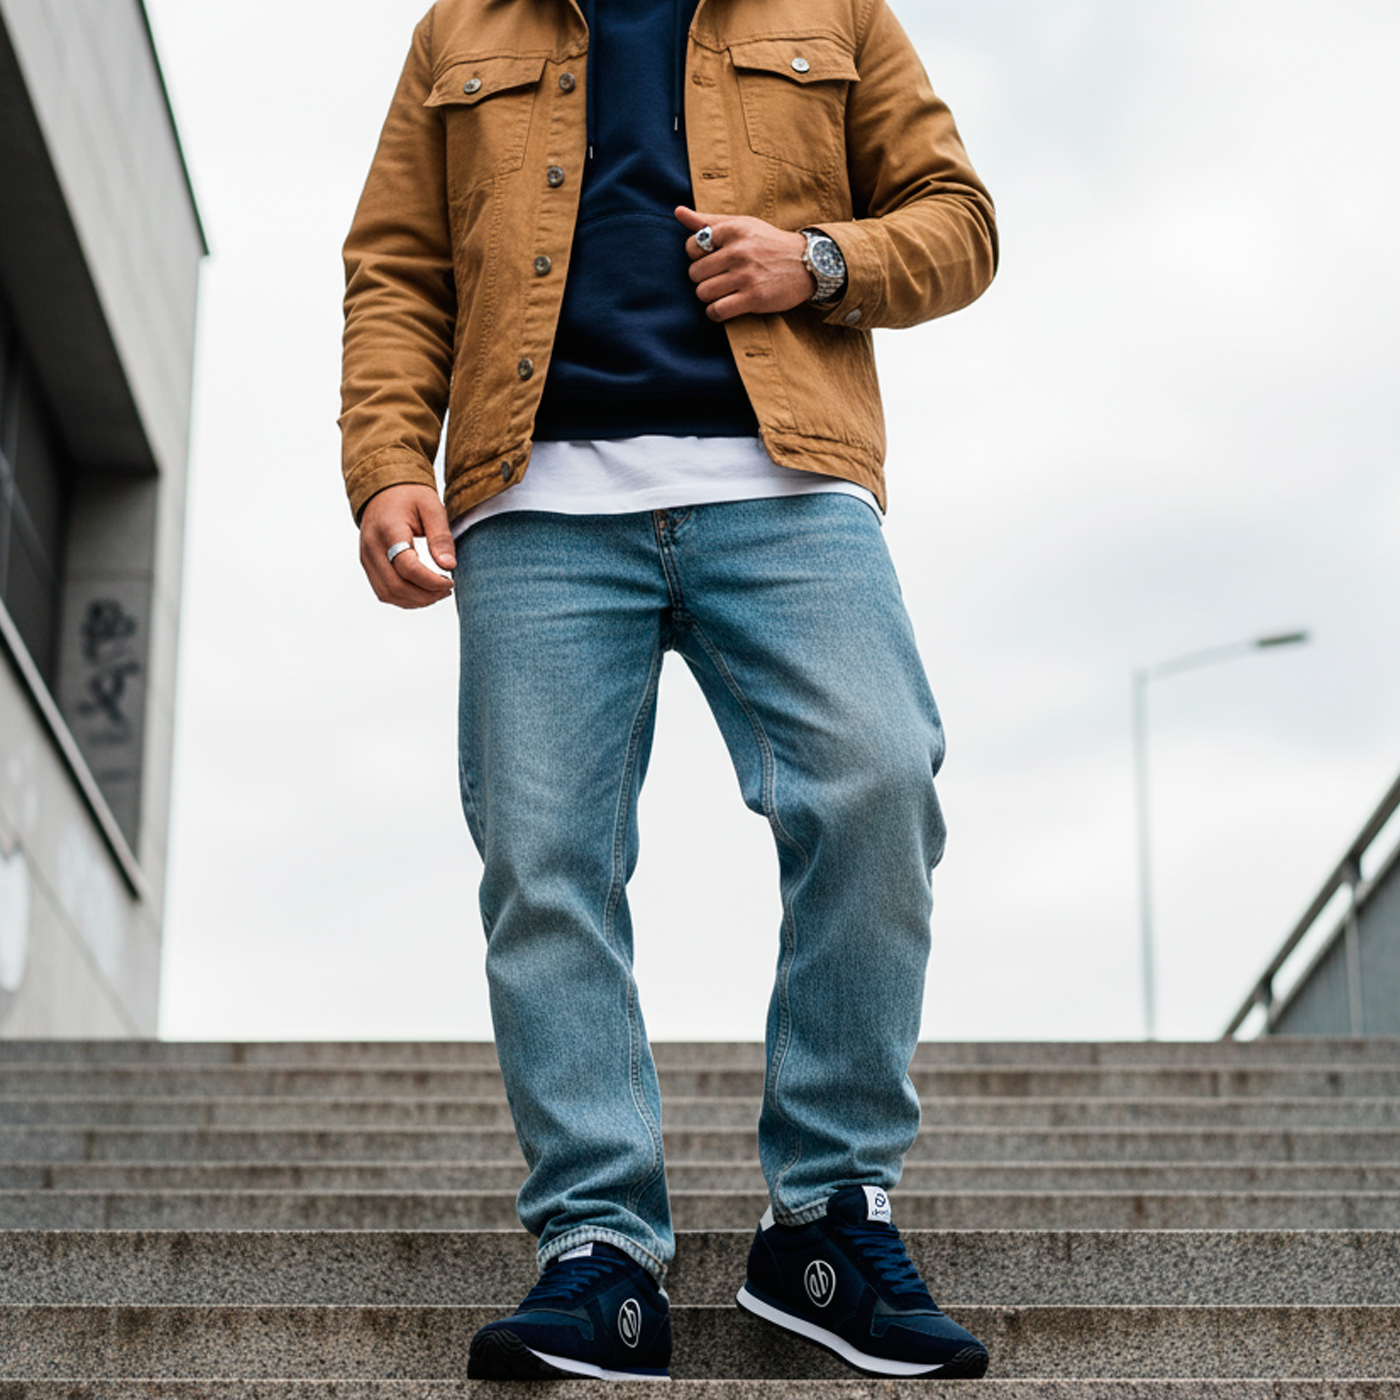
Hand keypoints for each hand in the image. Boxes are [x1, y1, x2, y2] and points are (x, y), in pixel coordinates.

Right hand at [359, 483, 456, 608]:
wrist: (384, 491)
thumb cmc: (410, 497)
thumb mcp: (432, 508)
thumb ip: (441, 537)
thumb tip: (448, 566)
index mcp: (388, 530)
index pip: (407, 567)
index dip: (430, 581)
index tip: (450, 582)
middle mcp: (372, 546)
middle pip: (396, 585)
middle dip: (425, 595)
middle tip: (447, 589)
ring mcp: (367, 557)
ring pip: (388, 593)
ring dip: (415, 600)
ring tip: (437, 592)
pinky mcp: (368, 565)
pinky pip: (383, 591)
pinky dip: (404, 598)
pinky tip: (423, 592)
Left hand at [675, 206, 815, 321]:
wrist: (807, 263)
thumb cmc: (768, 243)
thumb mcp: (741, 225)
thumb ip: (708, 221)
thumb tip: (677, 212)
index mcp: (733, 230)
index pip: (692, 247)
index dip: (698, 257)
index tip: (713, 260)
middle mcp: (738, 251)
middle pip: (694, 273)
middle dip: (703, 279)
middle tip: (718, 278)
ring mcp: (746, 276)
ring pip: (703, 293)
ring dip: (710, 297)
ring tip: (723, 292)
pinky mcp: (754, 298)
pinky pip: (717, 311)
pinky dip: (716, 312)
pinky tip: (725, 306)